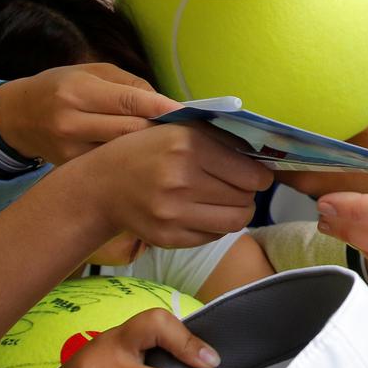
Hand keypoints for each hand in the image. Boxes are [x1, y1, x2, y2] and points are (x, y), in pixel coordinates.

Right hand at [0, 63, 180, 165]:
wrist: (17, 117)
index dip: (164, 108)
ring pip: (124, 155)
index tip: (193, 115)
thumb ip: (130, 86)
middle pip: (132, 132)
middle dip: (163, 133)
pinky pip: (110, 168)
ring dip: (151, 152)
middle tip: (190, 134)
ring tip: (175, 150)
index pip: (130, 101)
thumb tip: (167, 105)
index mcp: (78, 91)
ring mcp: (70, 151)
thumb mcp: (92, 73)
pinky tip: (149, 163)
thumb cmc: (61, 87)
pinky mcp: (71, 170)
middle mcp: (71, 122)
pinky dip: (133, 165)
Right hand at [80, 124, 274, 249]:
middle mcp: (181, 179)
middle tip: (237, 188)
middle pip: (246, 199)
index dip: (260, 176)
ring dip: (237, 211)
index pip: (252, 174)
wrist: (100, 187)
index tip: (256, 175)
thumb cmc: (147, 152)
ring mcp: (173, 212)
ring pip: (235, 221)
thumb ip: (220, 137)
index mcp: (188, 145)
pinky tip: (202, 212)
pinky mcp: (167, 237)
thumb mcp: (179, 130)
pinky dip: (216, 226)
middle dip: (247, 194)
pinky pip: (214, 236)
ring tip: (226, 201)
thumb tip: (266, 151)